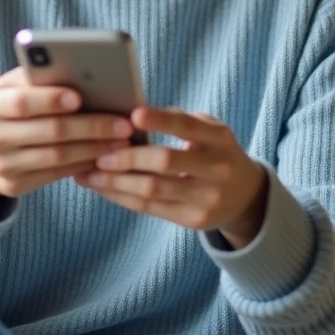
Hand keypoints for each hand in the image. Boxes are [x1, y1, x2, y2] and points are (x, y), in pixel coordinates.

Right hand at [0, 66, 133, 214]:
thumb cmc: (1, 111)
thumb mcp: (4, 90)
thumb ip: (33, 79)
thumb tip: (80, 71)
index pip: (22, 101)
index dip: (51, 99)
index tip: (80, 97)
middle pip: (49, 131)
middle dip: (91, 127)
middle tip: (123, 123)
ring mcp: (2, 165)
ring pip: (57, 157)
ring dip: (95, 148)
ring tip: (122, 140)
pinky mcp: (13, 186)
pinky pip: (55, 174)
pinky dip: (83, 164)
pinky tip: (104, 155)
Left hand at [73, 107, 267, 247]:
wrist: (246, 195)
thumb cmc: (214, 151)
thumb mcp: (208, 130)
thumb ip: (178, 120)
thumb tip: (130, 114)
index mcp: (220, 138)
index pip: (187, 126)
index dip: (161, 120)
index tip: (133, 115)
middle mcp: (217, 169)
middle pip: (165, 162)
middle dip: (127, 157)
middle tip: (98, 153)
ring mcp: (207, 198)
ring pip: (152, 190)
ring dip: (115, 182)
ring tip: (88, 174)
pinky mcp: (194, 221)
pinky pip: (151, 209)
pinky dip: (122, 197)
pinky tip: (103, 188)